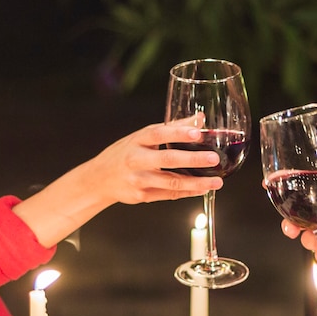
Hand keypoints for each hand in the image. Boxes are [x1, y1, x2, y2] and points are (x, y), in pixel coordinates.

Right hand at [14, 119, 223, 247]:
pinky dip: (188, 192)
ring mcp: (139, 180)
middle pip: (168, 159)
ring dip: (196, 183)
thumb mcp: (143, 137)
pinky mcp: (142, 196)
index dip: (179, 132)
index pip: (159, 133)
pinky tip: (202, 189)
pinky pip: (170, 195)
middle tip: (214, 159)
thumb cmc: (126, 153)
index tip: (199, 131)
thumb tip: (200, 119)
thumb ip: (172, 129)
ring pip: (172, 183)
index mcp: (137, 140)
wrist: (100, 179)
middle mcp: (136, 160)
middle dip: (193, 160)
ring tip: (216, 182)